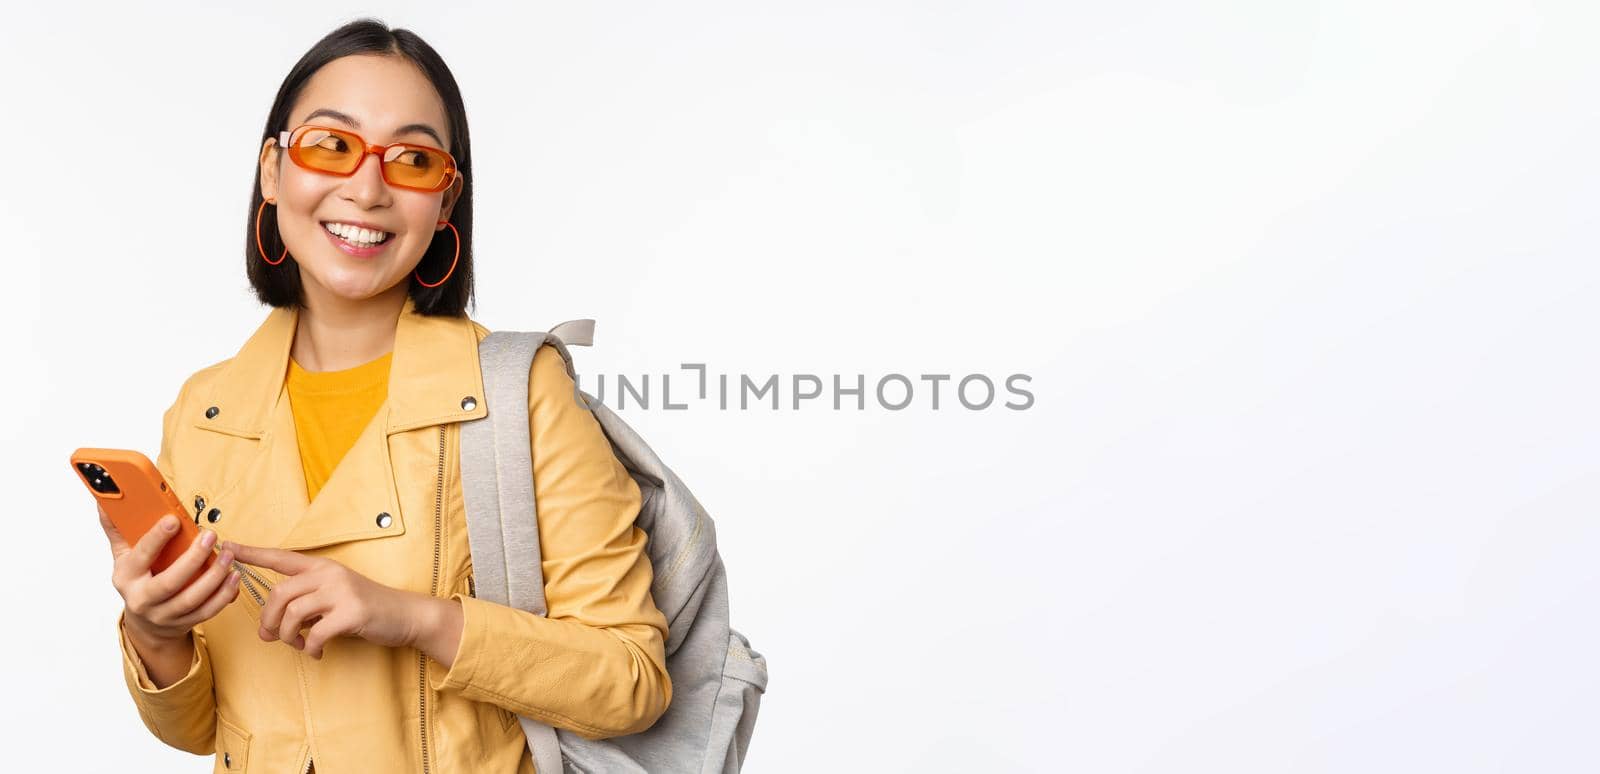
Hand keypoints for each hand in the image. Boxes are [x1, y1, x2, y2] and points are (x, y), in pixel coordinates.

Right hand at [100, 504, 240, 644]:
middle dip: (193, 558)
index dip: (156, 538)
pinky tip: (234, 576)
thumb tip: (105, 501)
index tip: (173, 519)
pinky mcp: (184, 623)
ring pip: (191, 599)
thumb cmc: (137, 580)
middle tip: (211, 535)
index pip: (141, 556)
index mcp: (126, 577)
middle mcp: (142, 599)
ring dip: (214, 576)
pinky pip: (207, 611)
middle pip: (169, 582)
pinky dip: (223, 594)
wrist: (144, 622)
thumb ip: (118, 528)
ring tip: (229, 554)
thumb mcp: (122, 556)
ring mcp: (164, 614)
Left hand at [221, 540, 425, 658]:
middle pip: (279, 593)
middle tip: (273, 636)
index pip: (280, 557)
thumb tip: (268, 631)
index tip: (227, 546)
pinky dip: (310, 649)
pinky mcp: (352, 613)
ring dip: (288, 636)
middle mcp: (329, 574)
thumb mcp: (332, 599)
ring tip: (298, 645)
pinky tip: (317, 652)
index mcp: (322, 567)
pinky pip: (315, 634)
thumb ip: (301, 608)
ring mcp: (342, 592)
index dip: (252, 553)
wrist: (404, 615)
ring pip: (293, 614)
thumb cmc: (364, 609)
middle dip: (269, 619)